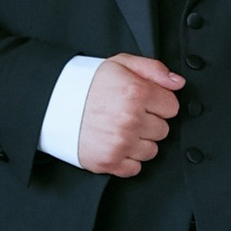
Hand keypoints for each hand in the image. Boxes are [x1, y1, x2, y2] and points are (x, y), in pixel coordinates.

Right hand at [77, 52, 184, 178]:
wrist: (53, 103)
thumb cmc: (86, 84)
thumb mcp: (120, 63)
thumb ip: (153, 69)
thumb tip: (177, 82)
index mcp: (136, 93)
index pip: (172, 107)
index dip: (158, 103)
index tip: (144, 101)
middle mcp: (130, 119)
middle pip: (163, 130)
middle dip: (149, 121)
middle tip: (128, 114)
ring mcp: (120, 143)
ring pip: (152, 150)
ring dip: (140, 141)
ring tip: (120, 128)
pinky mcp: (109, 161)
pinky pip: (135, 168)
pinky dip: (127, 159)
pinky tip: (115, 143)